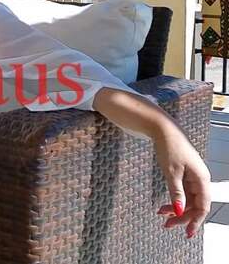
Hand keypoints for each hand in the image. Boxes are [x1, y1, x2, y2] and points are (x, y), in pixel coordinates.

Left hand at [153, 123, 211, 238]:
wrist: (162, 129)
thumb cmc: (169, 147)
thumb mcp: (171, 172)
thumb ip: (175, 192)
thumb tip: (179, 211)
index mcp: (202, 179)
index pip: (202, 206)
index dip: (196, 221)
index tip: (186, 233)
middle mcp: (200, 179)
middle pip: (195, 204)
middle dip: (181, 216)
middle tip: (166, 225)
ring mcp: (192, 176)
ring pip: (188, 199)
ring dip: (176, 208)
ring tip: (161, 214)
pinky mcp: (184, 173)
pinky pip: (182, 192)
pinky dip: (174, 199)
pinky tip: (164, 206)